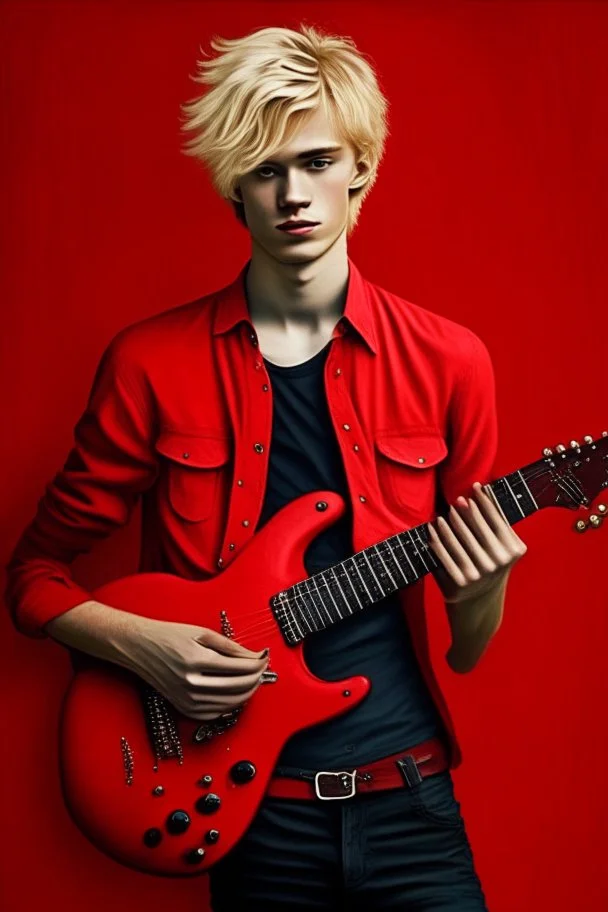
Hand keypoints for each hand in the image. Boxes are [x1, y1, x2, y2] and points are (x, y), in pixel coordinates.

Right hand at [117, 618, 269, 721]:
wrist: (140, 648)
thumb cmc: (170, 636)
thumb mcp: (202, 633)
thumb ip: (232, 647)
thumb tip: (255, 657)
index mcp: (197, 660)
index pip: (241, 668)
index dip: (258, 663)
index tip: (265, 656)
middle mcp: (192, 684)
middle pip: (239, 687)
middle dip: (257, 677)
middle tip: (263, 666)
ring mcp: (188, 700)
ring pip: (231, 703)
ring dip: (248, 691)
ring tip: (254, 677)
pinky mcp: (185, 709)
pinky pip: (217, 713)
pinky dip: (231, 703)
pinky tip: (236, 691)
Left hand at [427, 482, 526, 603]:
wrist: (479, 604)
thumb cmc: (489, 567)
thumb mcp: (501, 549)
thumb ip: (496, 524)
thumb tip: (483, 489)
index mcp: (512, 550)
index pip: (497, 519)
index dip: (486, 500)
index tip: (476, 486)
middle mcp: (498, 561)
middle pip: (478, 527)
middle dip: (466, 510)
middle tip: (458, 499)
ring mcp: (479, 572)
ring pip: (459, 539)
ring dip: (449, 523)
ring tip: (443, 513)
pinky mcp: (460, 581)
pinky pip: (445, 554)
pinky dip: (436, 539)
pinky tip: (432, 530)